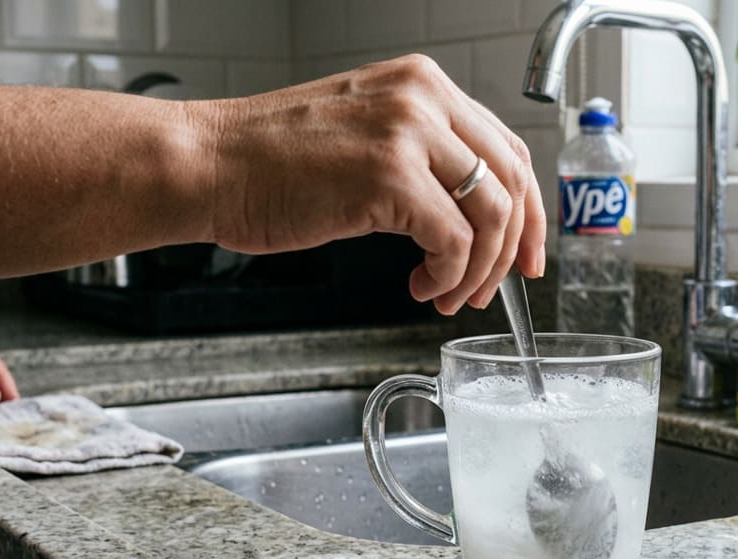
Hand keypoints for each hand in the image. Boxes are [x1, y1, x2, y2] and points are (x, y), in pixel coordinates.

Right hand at [197, 54, 546, 314]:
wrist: (207, 165)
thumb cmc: (270, 162)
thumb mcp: (366, 136)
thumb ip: (423, 157)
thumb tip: (473, 212)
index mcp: (422, 84)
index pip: (507, 148)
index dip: (530, 210)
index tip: (528, 253)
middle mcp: (424, 98)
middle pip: (511, 181)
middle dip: (514, 248)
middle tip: (494, 289)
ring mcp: (409, 134)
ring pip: (492, 215)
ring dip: (479, 270)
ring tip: (449, 294)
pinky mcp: (389, 177)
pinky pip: (455, 241)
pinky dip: (449, 275)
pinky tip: (422, 286)